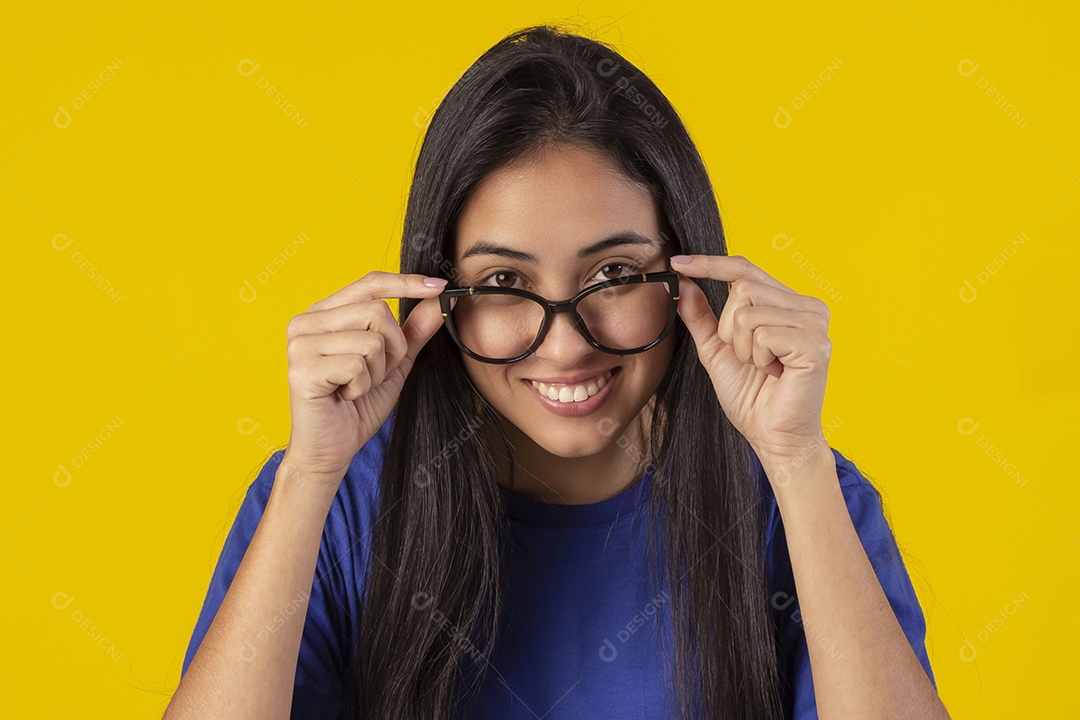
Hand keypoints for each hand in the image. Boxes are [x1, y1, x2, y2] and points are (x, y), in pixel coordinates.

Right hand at [281, 271, 446, 488]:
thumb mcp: (394, 363)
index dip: (405, 283)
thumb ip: (413, 330)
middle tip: (374, 374)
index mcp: (324, 313)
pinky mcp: (301, 369)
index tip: (438, 286)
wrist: (331, 449)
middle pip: (377, 311)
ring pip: (371, 339)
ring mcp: (299, 344)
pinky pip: (357, 364)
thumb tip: (437, 297)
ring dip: (377, 371)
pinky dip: (362, 386)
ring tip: (356, 387)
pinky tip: (344, 396)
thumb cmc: (357, 406)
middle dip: (393, 348)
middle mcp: (305, 321)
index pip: (369, 283)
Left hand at [670, 254, 831, 464]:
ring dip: (743, 347)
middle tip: (749, 358)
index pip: (746, 269)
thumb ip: (701, 315)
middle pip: (743, 287)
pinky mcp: (815, 344)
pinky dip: (758, 357)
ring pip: (749, 311)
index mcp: (788, 303)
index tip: (676, 263)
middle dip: (729, 329)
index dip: (710, 264)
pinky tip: (775, 373)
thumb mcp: (717, 349)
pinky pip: (763, 333)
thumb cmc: (752, 396)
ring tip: (763, 367)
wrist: (773, 437)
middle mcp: (807, 306)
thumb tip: (683, 281)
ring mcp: (815, 323)